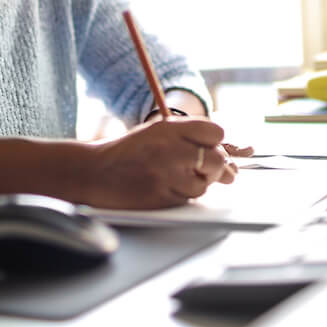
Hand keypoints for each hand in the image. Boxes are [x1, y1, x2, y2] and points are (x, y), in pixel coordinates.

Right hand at [84, 118, 238, 208]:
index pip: (215, 132)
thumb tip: (232, 160)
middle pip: (217, 159)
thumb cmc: (128, 152)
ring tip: (175, 177)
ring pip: (205, 183)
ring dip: (198, 183)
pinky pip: (189, 199)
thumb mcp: (156, 132)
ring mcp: (167, 175)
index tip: (210, 147)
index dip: (216, 142)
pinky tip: (166, 187)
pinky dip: (184, 195)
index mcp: (169, 128)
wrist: (95, 173)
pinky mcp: (162, 197)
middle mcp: (170, 149)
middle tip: (205, 169)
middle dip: (217, 167)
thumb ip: (190, 138)